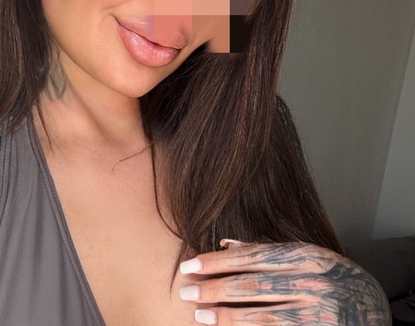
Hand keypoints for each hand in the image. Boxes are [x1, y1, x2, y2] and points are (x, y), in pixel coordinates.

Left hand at [177, 239, 391, 324]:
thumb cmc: (333, 277)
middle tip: (185, 291)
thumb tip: (225, 243)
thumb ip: (267, 251)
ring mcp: (319, 314)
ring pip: (261, 315)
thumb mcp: (306, 257)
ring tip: (199, 314)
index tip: (190, 265)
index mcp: (307, 256)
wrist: (374, 308)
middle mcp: (313, 283)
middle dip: (214, 288)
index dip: (217, 261)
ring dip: (226, 316)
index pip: (252, 256)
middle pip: (252, 284)